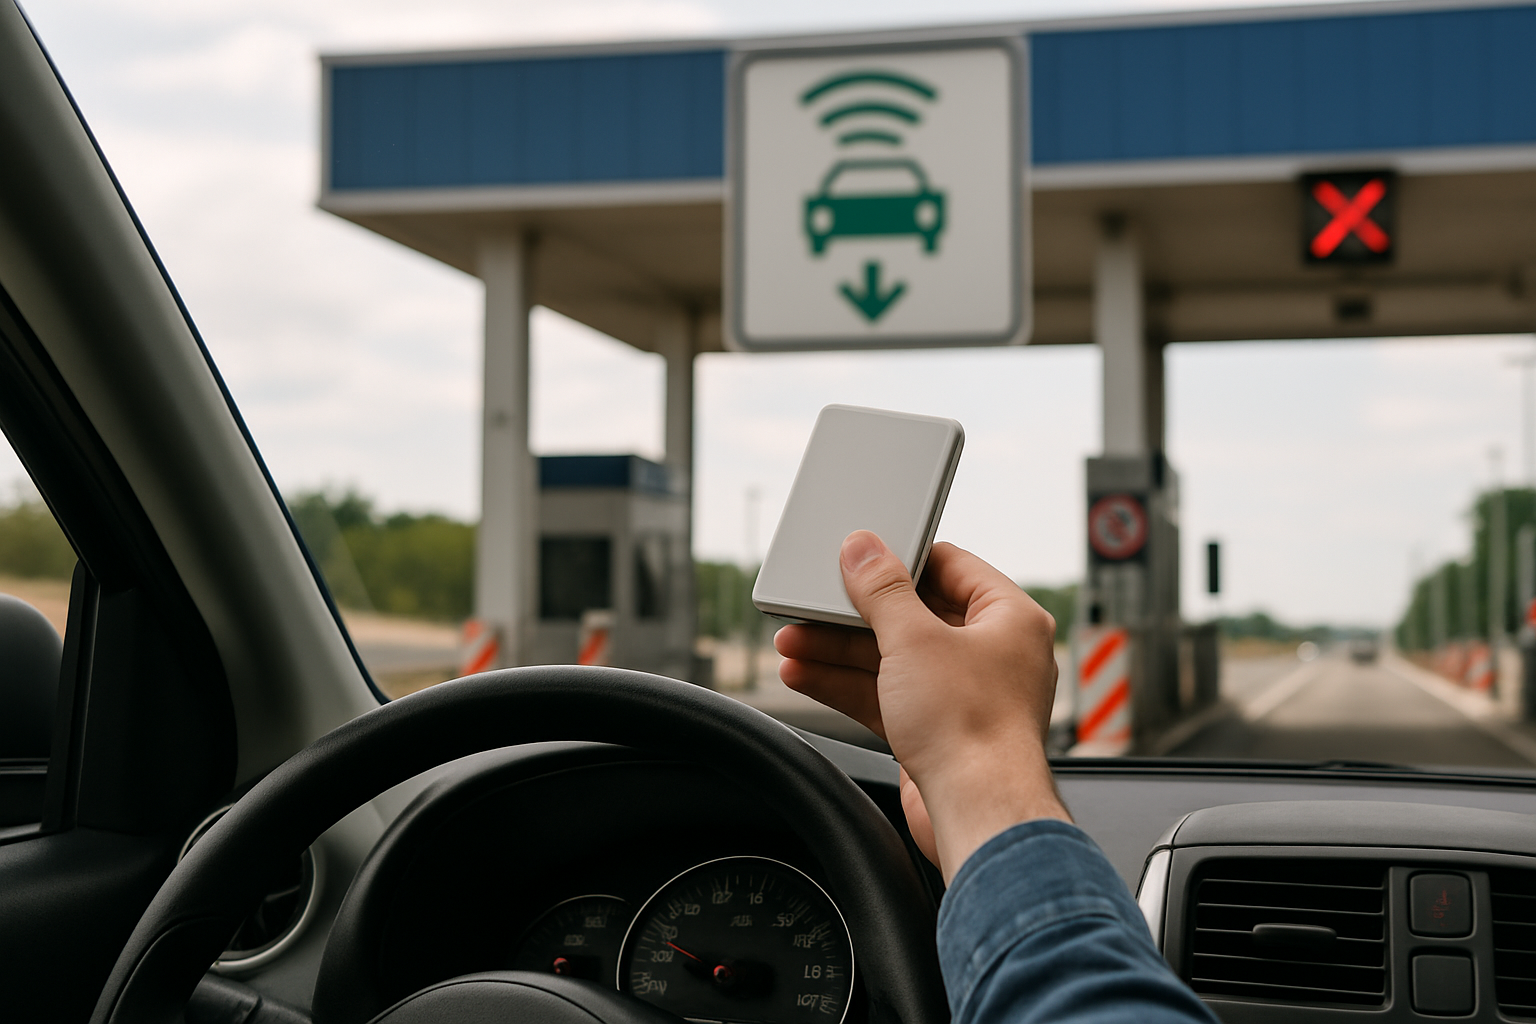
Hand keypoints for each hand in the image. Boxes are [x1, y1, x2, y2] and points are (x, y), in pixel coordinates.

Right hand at [775, 531, 1068, 882]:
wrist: (978, 814)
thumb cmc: (971, 728)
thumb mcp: (914, 639)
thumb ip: (882, 591)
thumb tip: (864, 550)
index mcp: (1009, 618)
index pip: (950, 567)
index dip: (900, 559)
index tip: (858, 556)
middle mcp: (993, 654)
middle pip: (913, 616)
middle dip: (853, 615)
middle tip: (812, 605)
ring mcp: (966, 696)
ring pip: (894, 660)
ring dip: (840, 652)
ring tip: (793, 641)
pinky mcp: (940, 733)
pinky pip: (889, 696)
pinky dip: (848, 686)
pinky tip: (806, 675)